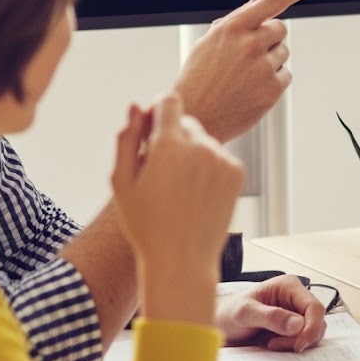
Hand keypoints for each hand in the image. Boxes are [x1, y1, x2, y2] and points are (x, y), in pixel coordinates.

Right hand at [109, 93, 245, 324]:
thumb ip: (127, 139)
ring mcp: (222, 158)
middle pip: (186, 122)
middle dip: (172, 138)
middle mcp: (201, 145)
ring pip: (203, 141)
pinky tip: (195, 194)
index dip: (157, 111)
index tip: (151, 128)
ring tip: (177, 189)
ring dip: (191, 154)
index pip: (169, 101)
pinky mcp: (237, 172)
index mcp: (168, 144)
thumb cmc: (146, 224)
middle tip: (158, 172)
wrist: (181, 259)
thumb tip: (135, 107)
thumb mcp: (122, 183)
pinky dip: (208, 168)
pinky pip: (219, 157)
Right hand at [175, 0, 328, 139]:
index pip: (273, 0)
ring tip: (244, 76)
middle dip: (269, 38)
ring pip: (283, 52)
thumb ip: (236, 21)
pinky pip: (286, 74)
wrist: (195, 117)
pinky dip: (273, 80)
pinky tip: (251, 89)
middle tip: (247, 56)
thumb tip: (261, 3)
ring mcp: (264, 67)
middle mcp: (250, 44)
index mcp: (232, 27)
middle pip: (280, 29)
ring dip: (270, 60)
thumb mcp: (208, 43)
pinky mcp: (273, 89)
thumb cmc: (198, 78)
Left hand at [219, 274, 328, 351]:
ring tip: (272, 343)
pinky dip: (292, 346)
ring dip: (296, 342)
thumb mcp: (245, 313)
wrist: (220, 325)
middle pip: (317, 321)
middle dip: (301, 337)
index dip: (311, 327)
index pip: (314, 306)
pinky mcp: (292, 328)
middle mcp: (295, 299)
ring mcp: (295, 314)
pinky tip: (274, 344)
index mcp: (288, 287)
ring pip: (313, 331)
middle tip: (277, 344)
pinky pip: (303, 339)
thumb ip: (270, 316)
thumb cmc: (228, 313)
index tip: (298, 344)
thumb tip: (297, 324)